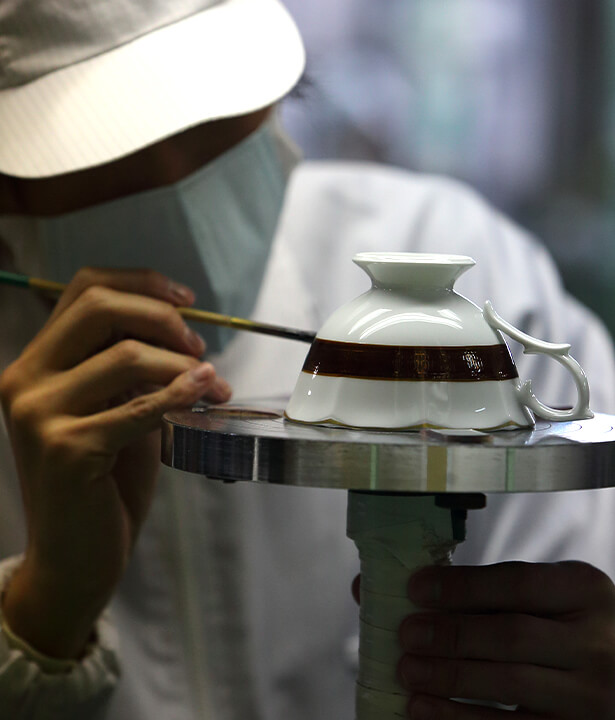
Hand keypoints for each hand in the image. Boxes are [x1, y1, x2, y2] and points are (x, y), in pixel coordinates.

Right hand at [0, 268, 231, 657]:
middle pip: (100, 308)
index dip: (141, 283)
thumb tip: (182, 333)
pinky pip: (138, 407)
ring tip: (215, 387)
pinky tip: (205, 392)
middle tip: (200, 348)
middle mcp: (24, 380)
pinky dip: (179, 394)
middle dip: (163, 318)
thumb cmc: (101, 483)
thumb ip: (132, 369)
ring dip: (184, 367)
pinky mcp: (66, 450)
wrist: (73, 559)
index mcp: (35, 363)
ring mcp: (38, 415)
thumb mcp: (114, 410)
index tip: (187, 300)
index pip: (83, 288)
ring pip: (127, 356)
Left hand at [399, 562, 614, 718]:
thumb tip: (409, 592)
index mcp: (585, 589)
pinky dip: (460, 718)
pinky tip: (424, 709)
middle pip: (512, 634)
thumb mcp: (548, 596)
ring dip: (450, 678)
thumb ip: (493, 591)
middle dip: (452, 634)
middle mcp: (597, 641)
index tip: (416, 588)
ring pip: (511, 684)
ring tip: (408, 671)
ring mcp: (594, 693)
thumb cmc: (563, 625)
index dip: (462, 586)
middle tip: (408, 634)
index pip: (517, 582)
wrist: (613, 672)